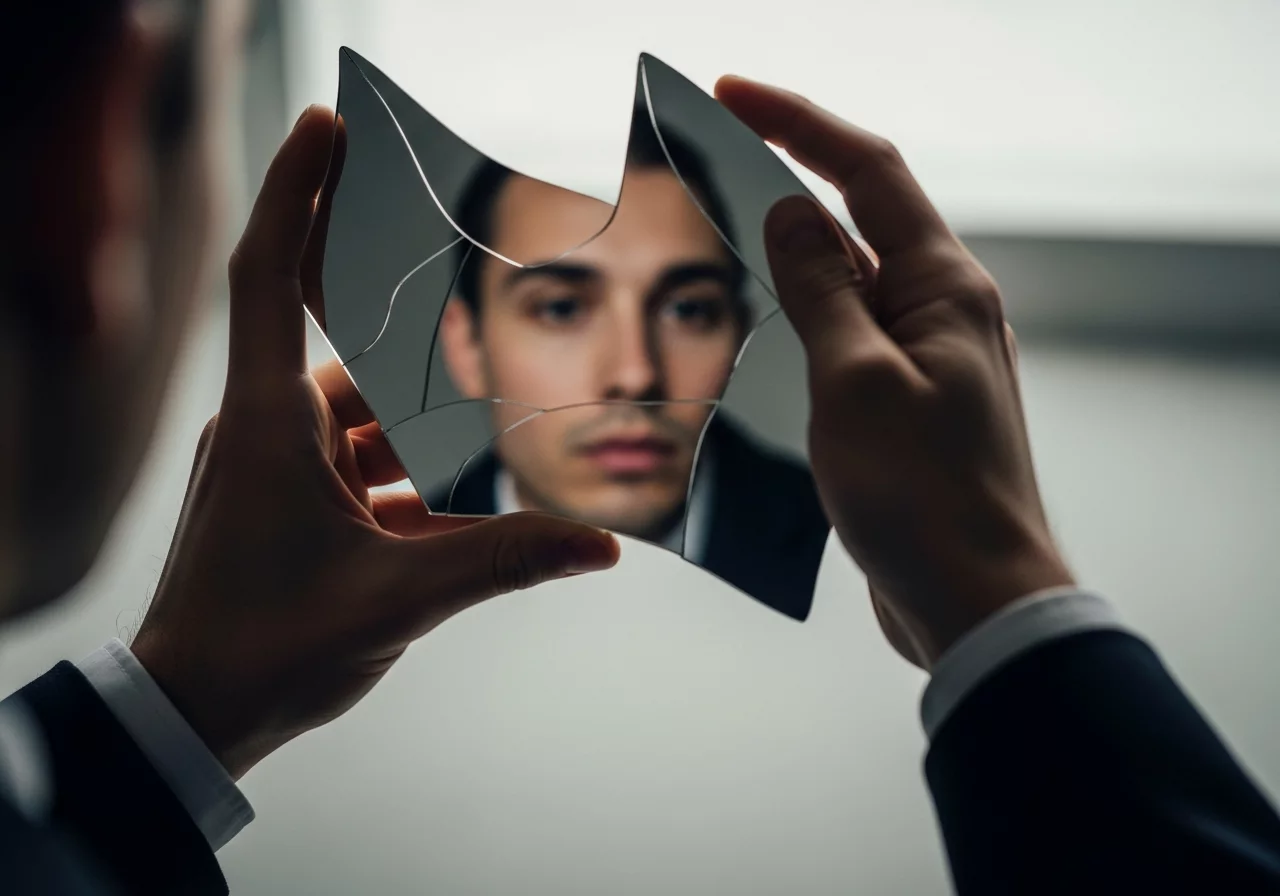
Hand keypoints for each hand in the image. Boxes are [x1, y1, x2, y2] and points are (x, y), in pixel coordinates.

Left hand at [131, 106, 618, 778]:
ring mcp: (275, 471)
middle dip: (423, 353)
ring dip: (426, 435)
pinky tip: (469, 504)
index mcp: (267, 425)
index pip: (269, 277)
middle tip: (494, 331)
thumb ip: (504, 562)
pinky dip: (412, 482)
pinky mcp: (289, 508)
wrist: (194, 718)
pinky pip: (360, 472)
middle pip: (351, 358)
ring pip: (363, 424)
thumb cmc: (262, 650)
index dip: (295, 192)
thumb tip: (598, 545)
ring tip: (501, 438)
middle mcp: (265, 431)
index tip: (330, 129)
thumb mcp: (397, 599)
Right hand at [716, 79, 1073, 667]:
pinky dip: (800, 332)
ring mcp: (923, 364)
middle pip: (856, 224)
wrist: (975, 602)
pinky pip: (845, 346)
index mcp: (945, 290)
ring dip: (787, 270)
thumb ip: (824, 291)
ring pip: (846, 290)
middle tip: (706, 176)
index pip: (870, 173)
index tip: (735, 96)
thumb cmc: (926, 500)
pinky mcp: (903, 410)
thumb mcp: (856, 383)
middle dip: (784, 192)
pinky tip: (757, 346)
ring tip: (717, 259)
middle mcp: (942, 315)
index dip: (801, 124)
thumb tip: (792, 213)